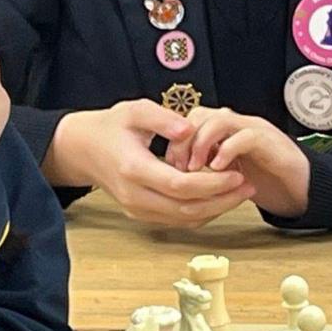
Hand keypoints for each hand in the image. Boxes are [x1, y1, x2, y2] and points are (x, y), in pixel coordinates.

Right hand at [46, 101, 253, 225]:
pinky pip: (177, 219)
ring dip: (215, 209)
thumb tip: (189, 129)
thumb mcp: (135, 111)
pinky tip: (220, 198)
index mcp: (133, 169)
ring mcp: (137, 209)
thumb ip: (163, 118)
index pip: (180, 186)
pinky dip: (201, 212)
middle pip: (186, 209)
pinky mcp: (141, 214)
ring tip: (241, 193)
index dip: (212, 184)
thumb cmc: (110, 127)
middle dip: (222, 201)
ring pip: (184, 219)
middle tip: (249, 187)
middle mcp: (135, 196)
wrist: (82, 149)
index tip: (238, 174)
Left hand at [172, 108, 311, 218]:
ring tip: (196, 167)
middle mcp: (237, 124)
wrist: (301, 187)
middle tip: (179, 166)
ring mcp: (254, 129)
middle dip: (184, 140)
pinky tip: (219, 168)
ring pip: (219, 119)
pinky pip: (245, 136)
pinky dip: (227, 150)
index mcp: (224, 129)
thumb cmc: (263, 179)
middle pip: (200, 114)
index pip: (190, 120)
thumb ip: (204, 165)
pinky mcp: (270, 141)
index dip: (175, 140)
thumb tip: (174, 172)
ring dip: (201, 143)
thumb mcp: (225, 173)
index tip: (169, 165)